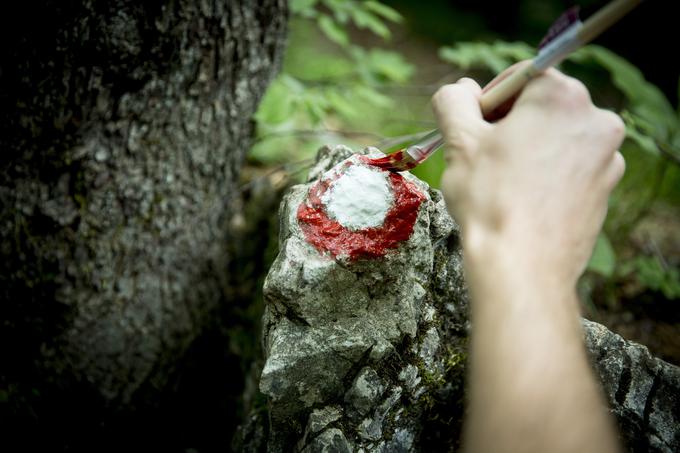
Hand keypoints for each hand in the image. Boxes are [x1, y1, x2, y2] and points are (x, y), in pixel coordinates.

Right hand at [432, 64, 624, 285]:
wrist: (522, 269)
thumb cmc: (490, 201)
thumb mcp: (459, 142)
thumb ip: (453, 102)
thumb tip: (459, 91)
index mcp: (561, 96)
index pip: (519, 79)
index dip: (488, 102)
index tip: (473, 131)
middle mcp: (596, 119)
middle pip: (541, 107)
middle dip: (509, 126)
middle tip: (484, 159)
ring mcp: (607, 157)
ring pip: (555, 138)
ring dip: (528, 151)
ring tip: (503, 184)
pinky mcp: (606, 189)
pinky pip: (570, 167)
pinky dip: (547, 175)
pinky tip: (524, 200)